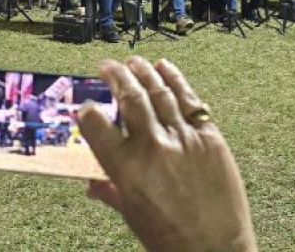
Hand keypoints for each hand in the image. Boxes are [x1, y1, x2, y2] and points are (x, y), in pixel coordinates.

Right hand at [79, 57, 255, 251]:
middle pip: (129, 98)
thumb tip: (91, 184)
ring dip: (144, 72)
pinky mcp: (210, 138)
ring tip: (133, 61)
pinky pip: (191, 101)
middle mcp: (153, 147)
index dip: (87, 112)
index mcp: (126, 170)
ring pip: (160, 92)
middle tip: (106, 65)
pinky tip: (165, 67)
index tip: (85, 106)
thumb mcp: (132, 217)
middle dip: (115, 76)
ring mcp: (184, 139)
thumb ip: (111, 193)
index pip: (96, 127)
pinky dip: (176, 81)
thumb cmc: (169, 241)